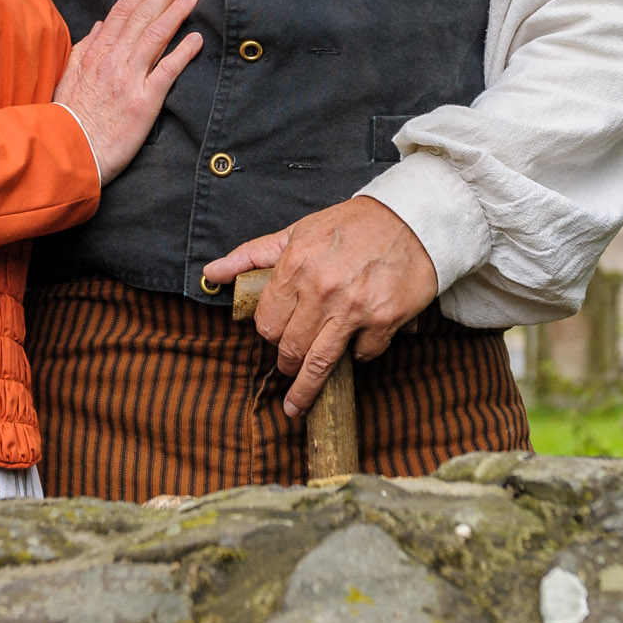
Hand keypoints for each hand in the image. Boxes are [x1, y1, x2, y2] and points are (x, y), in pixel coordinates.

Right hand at [54, 0, 202, 185]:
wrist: (69, 152)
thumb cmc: (69, 118)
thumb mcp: (68, 76)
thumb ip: (85, 48)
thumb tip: (100, 25)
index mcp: (95, 54)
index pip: (121, 13)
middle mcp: (112, 61)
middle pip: (142, 18)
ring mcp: (129, 80)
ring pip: (155, 37)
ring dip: (176, 13)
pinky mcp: (143, 102)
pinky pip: (166, 72)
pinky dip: (182, 53)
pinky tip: (196, 39)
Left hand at [202, 198, 438, 417]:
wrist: (411, 219)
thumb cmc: (350, 225)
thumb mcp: (297, 232)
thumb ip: (251, 256)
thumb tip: (211, 273)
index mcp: (295, 265)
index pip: (267, 322)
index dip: (269, 332)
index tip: (276, 334)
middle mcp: (321, 289)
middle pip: (289, 348)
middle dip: (286, 361)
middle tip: (289, 363)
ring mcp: (354, 308)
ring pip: (319, 364)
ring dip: (306, 387)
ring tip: (297, 403)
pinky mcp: (384, 320)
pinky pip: (362, 355)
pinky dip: (357, 356)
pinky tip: (355, 346)